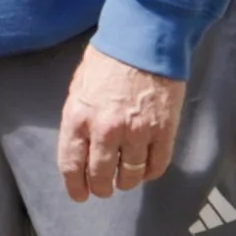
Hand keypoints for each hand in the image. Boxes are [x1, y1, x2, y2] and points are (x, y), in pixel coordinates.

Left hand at [56, 46, 185, 203]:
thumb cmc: (108, 59)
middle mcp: (105, 130)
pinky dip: (151, 173)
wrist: (144, 40)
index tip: (80, 195)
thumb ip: (79, 117)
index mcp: (78, 117)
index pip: (71, 164)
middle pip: (101, 175)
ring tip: (125, 179)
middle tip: (104, 188)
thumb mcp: (79, 86)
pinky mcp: (163, 131)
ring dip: (126, 181)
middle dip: (101, 187)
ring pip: (130, 175)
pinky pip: (157, 165)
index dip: (75, 186)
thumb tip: (81, 144)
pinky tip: (146, 170)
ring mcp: (136, 132)